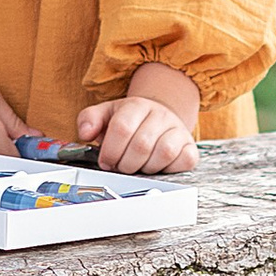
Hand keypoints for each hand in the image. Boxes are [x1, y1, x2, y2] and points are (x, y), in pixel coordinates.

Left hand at [79, 76, 198, 174]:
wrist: (159, 118)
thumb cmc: (130, 121)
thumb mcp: (106, 114)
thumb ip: (89, 120)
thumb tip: (85, 133)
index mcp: (137, 105)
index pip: (122, 128)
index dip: (110, 150)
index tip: (106, 161)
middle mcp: (160, 115)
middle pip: (141, 145)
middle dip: (125, 163)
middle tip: (121, 166)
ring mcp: (178, 130)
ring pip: (163, 153)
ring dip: (145, 168)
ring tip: (138, 166)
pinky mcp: (190, 147)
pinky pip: (184, 160)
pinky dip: (169, 169)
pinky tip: (157, 167)